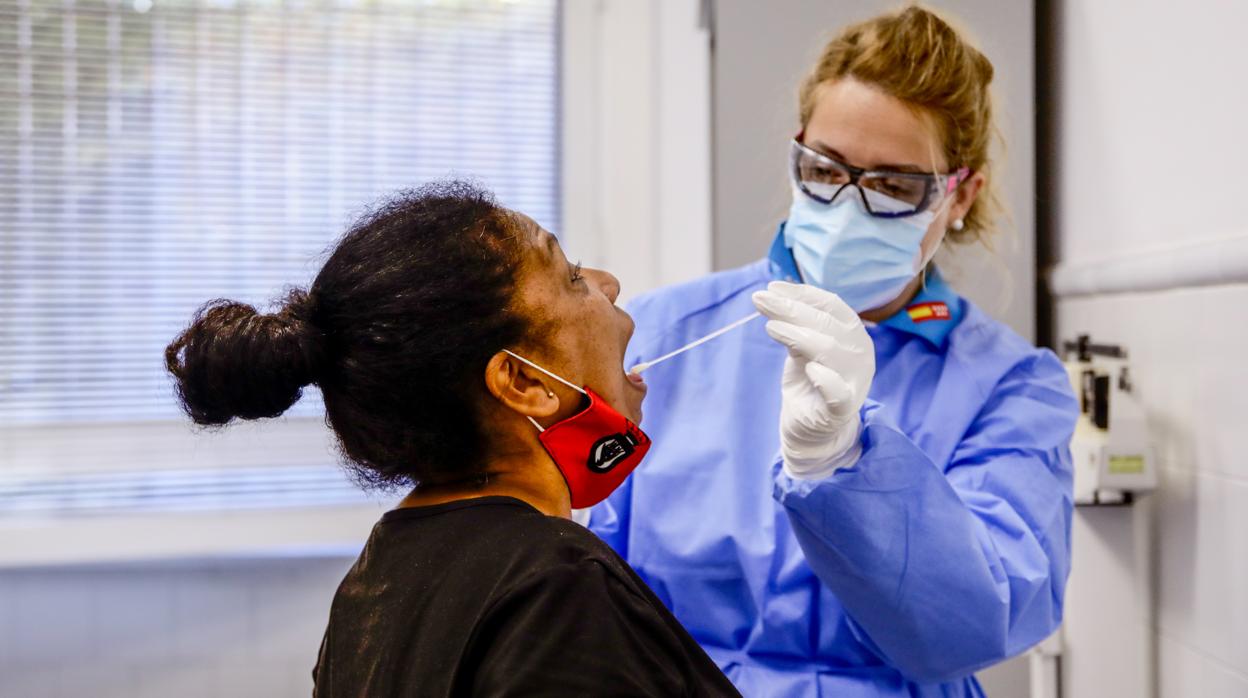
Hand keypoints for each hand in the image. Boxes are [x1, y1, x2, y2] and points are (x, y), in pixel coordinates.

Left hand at [752, 281, 874, 478]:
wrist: (813, 429)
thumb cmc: (809, 382)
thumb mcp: (801, 348)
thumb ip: (795, 325)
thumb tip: (772, 295)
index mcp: (853, 335)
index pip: (832, 305)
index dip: (802, 293)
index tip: (772, 288)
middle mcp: (860, 354)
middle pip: (827, 324)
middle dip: (791, 309)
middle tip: (759, 300)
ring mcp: (855, 382)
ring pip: (830, 352)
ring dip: (798, 335)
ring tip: (770, 327)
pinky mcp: (843, 410)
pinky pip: (839, 395)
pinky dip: (826, 381)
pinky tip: (810, 370)